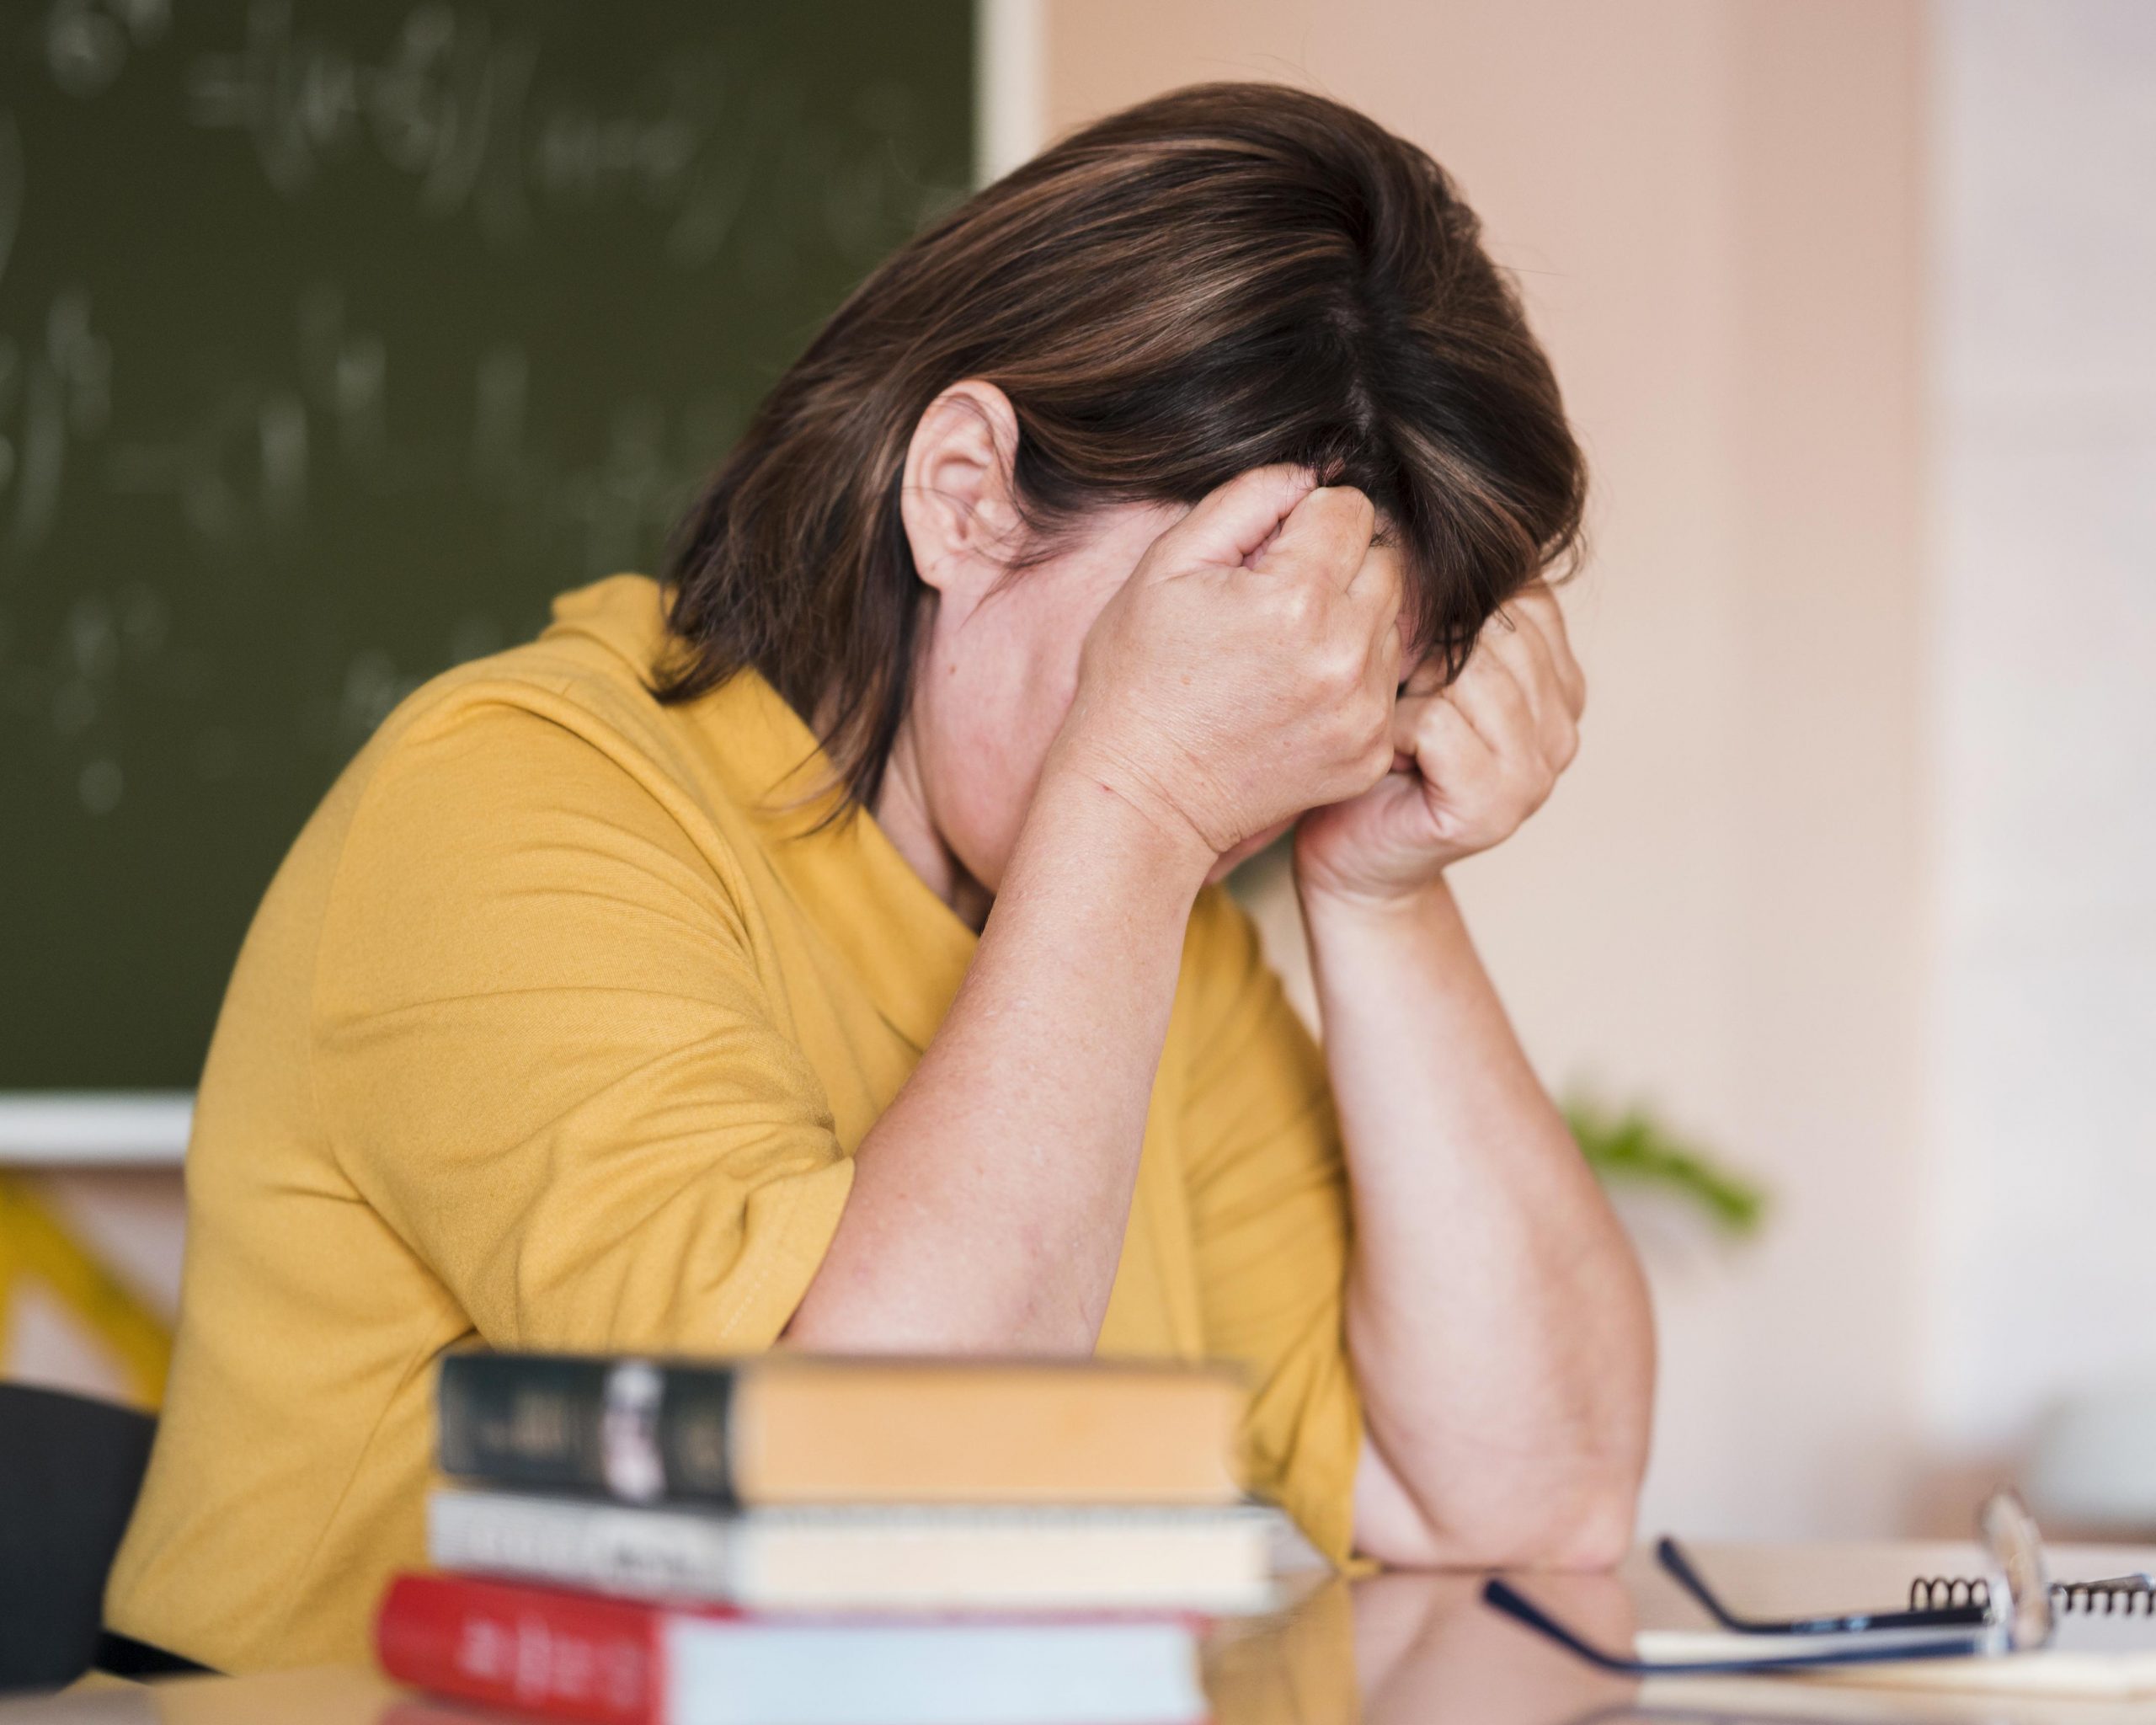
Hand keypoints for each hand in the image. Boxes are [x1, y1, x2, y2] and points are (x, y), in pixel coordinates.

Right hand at [1048, 465, 1403, 865]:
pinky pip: (1385, 682)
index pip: (1351, 509)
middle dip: (1337, 566)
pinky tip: (1295, 694)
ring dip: (1349, 620)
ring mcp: (1364, 710)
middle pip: (1386, 562)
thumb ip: (1244, 499)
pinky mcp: (1370, 751)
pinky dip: (1351, 677)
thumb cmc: (1138, 675)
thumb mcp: (1166, 566)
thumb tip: (1308, 477)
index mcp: (1297, 598)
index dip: (1304, 520)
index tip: (1265, 554)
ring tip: (1283, 651)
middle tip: (1274, 602)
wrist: (1143, 795)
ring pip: (1392, 621)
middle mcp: (1346, 654)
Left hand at [1295, 581, 1584, 907]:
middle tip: (1387, 685)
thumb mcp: (1422, 664)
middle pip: (1498, 630)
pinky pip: (1438, 720)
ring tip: (1387, 718)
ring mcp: (1540, 770)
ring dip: (1406, 687)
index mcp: (1561, 681)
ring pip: (1469, 671)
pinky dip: (1395, 727)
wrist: (1355, 856)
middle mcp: (1565, 724)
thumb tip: (1435, 521)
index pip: (1525, 595)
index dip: (1453, 604)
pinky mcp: (1497, 804)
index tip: (1408, 643)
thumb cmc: (1376, 750)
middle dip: (1426, 644)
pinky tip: (1384, 753)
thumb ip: (1456, 612)